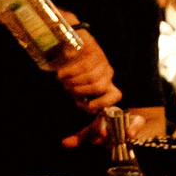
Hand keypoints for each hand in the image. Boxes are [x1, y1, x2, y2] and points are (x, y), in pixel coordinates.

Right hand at [50, 14, 119, 141]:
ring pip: (94, 79)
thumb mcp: (72, 91)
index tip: (91, 113)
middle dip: (81, 93)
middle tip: (66, 89)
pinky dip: (70, 74)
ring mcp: (103, 61)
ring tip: (62, 79)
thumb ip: (77, 105)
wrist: (60, 38)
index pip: (115, 97)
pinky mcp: (95, 50)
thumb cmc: (65, 69)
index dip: (106, 107)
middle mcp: (107, 73)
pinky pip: (86, 67)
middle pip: (102, 89)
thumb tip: (72, 137)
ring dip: (74, 83)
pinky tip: (61, 73)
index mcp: (105, 85)